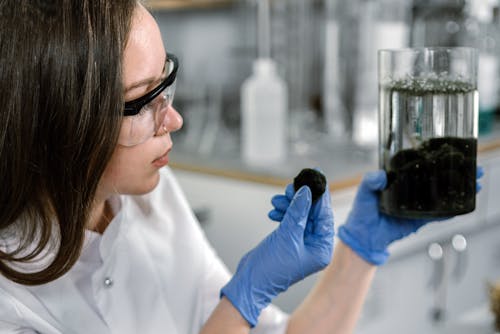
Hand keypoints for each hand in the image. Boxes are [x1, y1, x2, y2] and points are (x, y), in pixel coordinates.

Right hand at [221, 184, 333, 326]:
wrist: (250, 281)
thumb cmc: (271, 267)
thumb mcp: (287, 235)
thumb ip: (298, 211)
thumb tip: (306, 192)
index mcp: (321, 249)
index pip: (325, 217)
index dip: (321, 197)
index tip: (317, 179)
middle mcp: (314, 247)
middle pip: (312, 215)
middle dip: (301, 200)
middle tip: (292, 187)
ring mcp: (301, 244)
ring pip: (300, 216)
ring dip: (289, 206)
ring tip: (277, 200)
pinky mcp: (289, 242)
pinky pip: (290, 222)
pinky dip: (283, 214)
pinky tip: (274, 211)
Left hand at [338, 167, 483, 264]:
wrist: (363, 238)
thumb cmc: (361, 213)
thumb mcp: (363, 193)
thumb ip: (369, 182)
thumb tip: (379, 175)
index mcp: (397, 180)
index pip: (419, 165)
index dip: (435, 159)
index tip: (452, 152)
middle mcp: (409, 190)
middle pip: (435, 179)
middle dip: (455, 173)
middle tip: (473, 167)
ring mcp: (415, 205)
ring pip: (440, 196)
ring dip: (458, 190)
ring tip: (475, 183)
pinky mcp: (418, 220)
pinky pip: (437, 215)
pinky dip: (450, 211)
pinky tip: (463, 205)